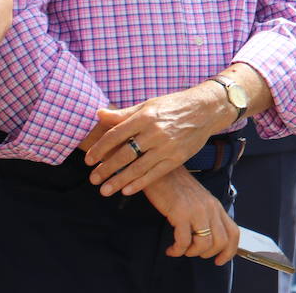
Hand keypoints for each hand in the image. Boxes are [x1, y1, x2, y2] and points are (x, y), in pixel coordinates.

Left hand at [86, 84, 223, 195]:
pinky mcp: (177, 158)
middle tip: (93, 179)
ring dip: (118, 181)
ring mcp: (167, 146)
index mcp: (145, 116)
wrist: (207, 109)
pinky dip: (139, 183)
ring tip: (104, 190)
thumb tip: (98, 114)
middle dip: (105, 169)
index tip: (88, 160)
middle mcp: (155, 132)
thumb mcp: (148, 105)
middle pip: (124, 154)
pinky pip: (154, 174)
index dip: (99, 149)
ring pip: (137, 168)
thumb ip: (123, 113)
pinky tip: (126, 190)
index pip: (115, 135)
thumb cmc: (174, 105)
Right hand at [143, 167, 239, 264]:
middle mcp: (211, 208)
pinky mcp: (181, 213)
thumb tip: (208, 238)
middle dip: (207, 254)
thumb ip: (206, 216)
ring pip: (204, 244)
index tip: (220, 261)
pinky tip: (171, 248)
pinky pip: (184, 241)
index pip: (234, 232)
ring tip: (180, 249)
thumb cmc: (177, 188)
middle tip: (192, 252)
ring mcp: (197, 210)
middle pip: (220, 242)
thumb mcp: (199, 201)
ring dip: (191, 253)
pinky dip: (177, 250)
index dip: (230, 251)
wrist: (162, 171)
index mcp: (216, 206)